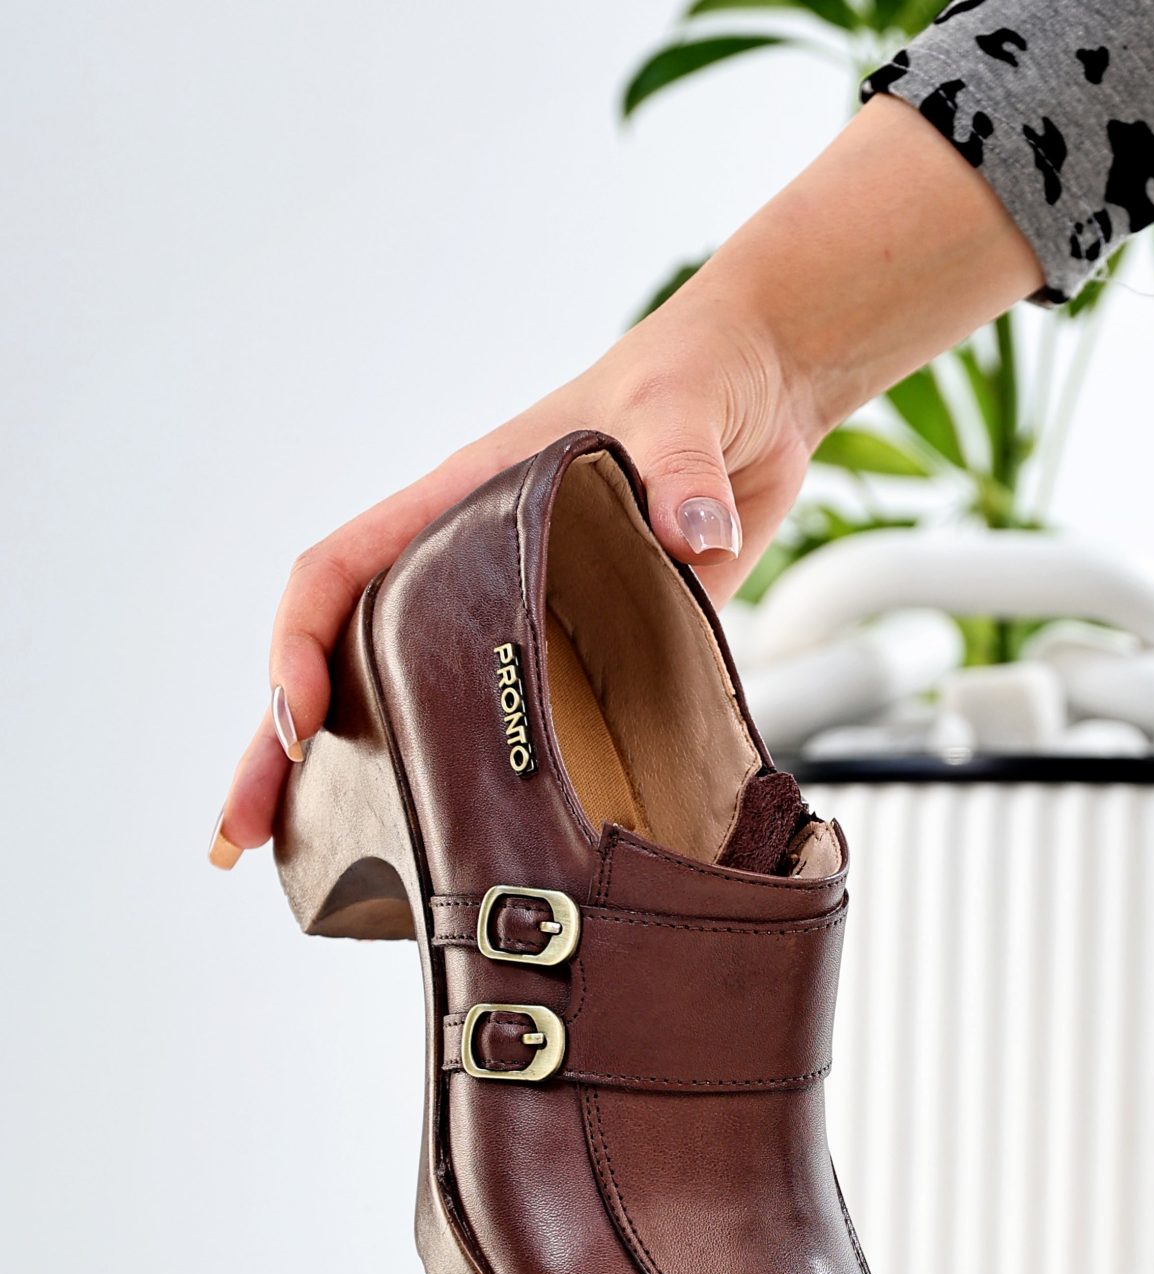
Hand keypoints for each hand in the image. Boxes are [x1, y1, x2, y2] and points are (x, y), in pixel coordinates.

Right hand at [211, 293, 809, 863]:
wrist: (764, 398)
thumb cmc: (699, 376)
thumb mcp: (682, 407)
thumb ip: (679, 466)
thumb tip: (693, 531)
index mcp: (464, 503)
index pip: (344, 572)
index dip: (303, 645)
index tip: (299, 722)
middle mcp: (471, 573)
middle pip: (346, 664)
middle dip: (280, 750)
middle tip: (243, 836)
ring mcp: (520, 625)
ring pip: (410, 709)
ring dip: (355, 788)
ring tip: (306, 872)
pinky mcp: (584, 665)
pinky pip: (506, 737)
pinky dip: (467, 797)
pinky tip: (451, 859)